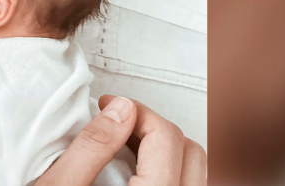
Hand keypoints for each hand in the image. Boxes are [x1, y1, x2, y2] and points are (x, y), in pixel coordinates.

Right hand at [37, 95, 205, 185]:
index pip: (166, 136)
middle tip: (118, 121)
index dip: (136, 111)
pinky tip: (136, 171)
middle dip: (153, 126)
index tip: (110, 106)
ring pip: (193, 170)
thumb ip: (91, 147)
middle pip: (189, 150)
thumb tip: (121, 110)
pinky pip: (185, 185)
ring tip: (126, 145)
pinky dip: (167, 169)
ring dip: (164, 149)